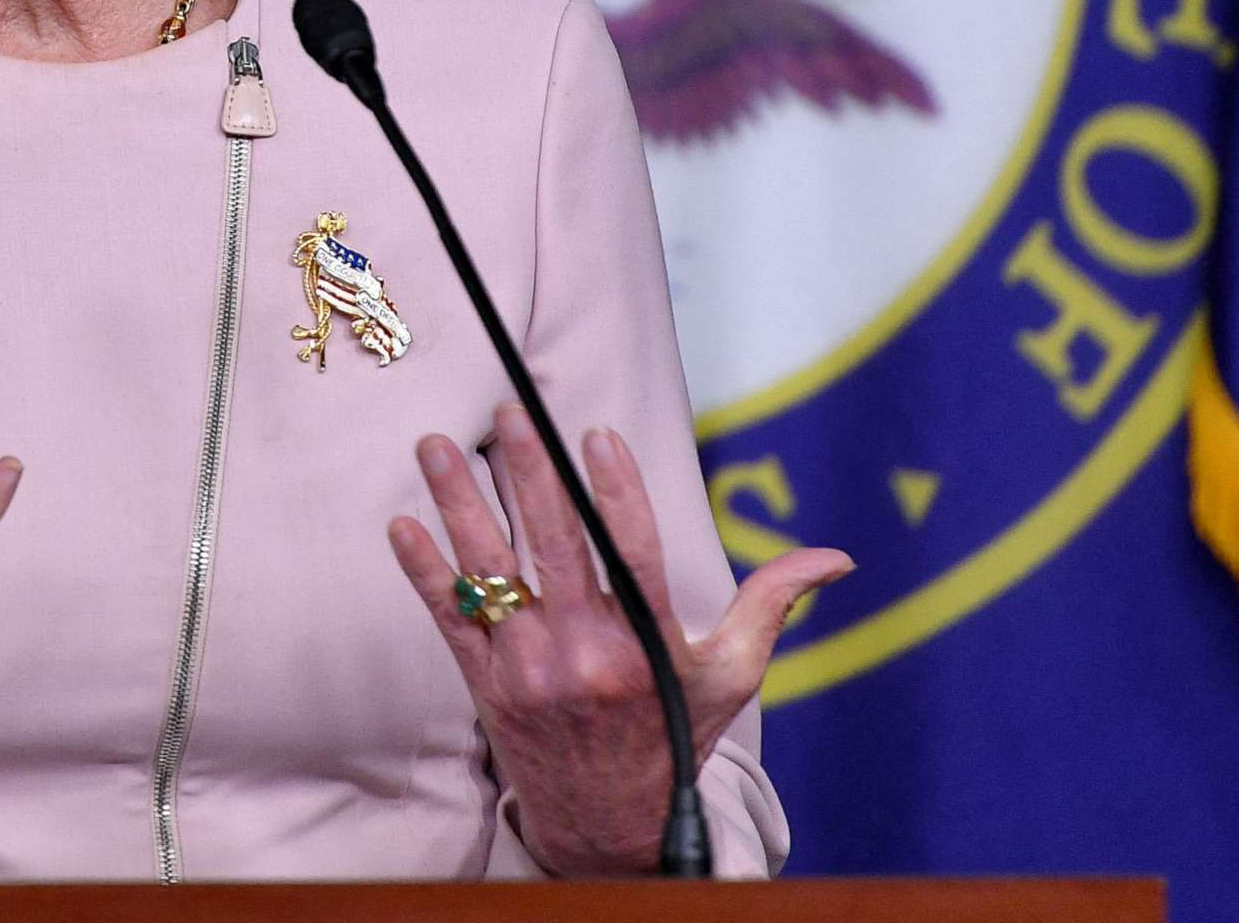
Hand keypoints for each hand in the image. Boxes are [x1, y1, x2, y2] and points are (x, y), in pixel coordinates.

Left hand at [389, 404, 850, 874]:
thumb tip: (837, 558)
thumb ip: (772, 604)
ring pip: (490, 571)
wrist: (607, 826)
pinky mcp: (486, 684)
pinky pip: (449, 617)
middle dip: (527, 473)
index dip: (615, 490)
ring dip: (459, 504)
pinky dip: (423, 570)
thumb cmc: (674, 737)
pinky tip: (401, 524)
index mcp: (647, 648)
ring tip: (434, 445)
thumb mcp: (730, 676)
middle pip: (553, 546)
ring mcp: (527, 670)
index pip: (630, 553)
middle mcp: (584, 656)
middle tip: (507, 412)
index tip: (595, 434)